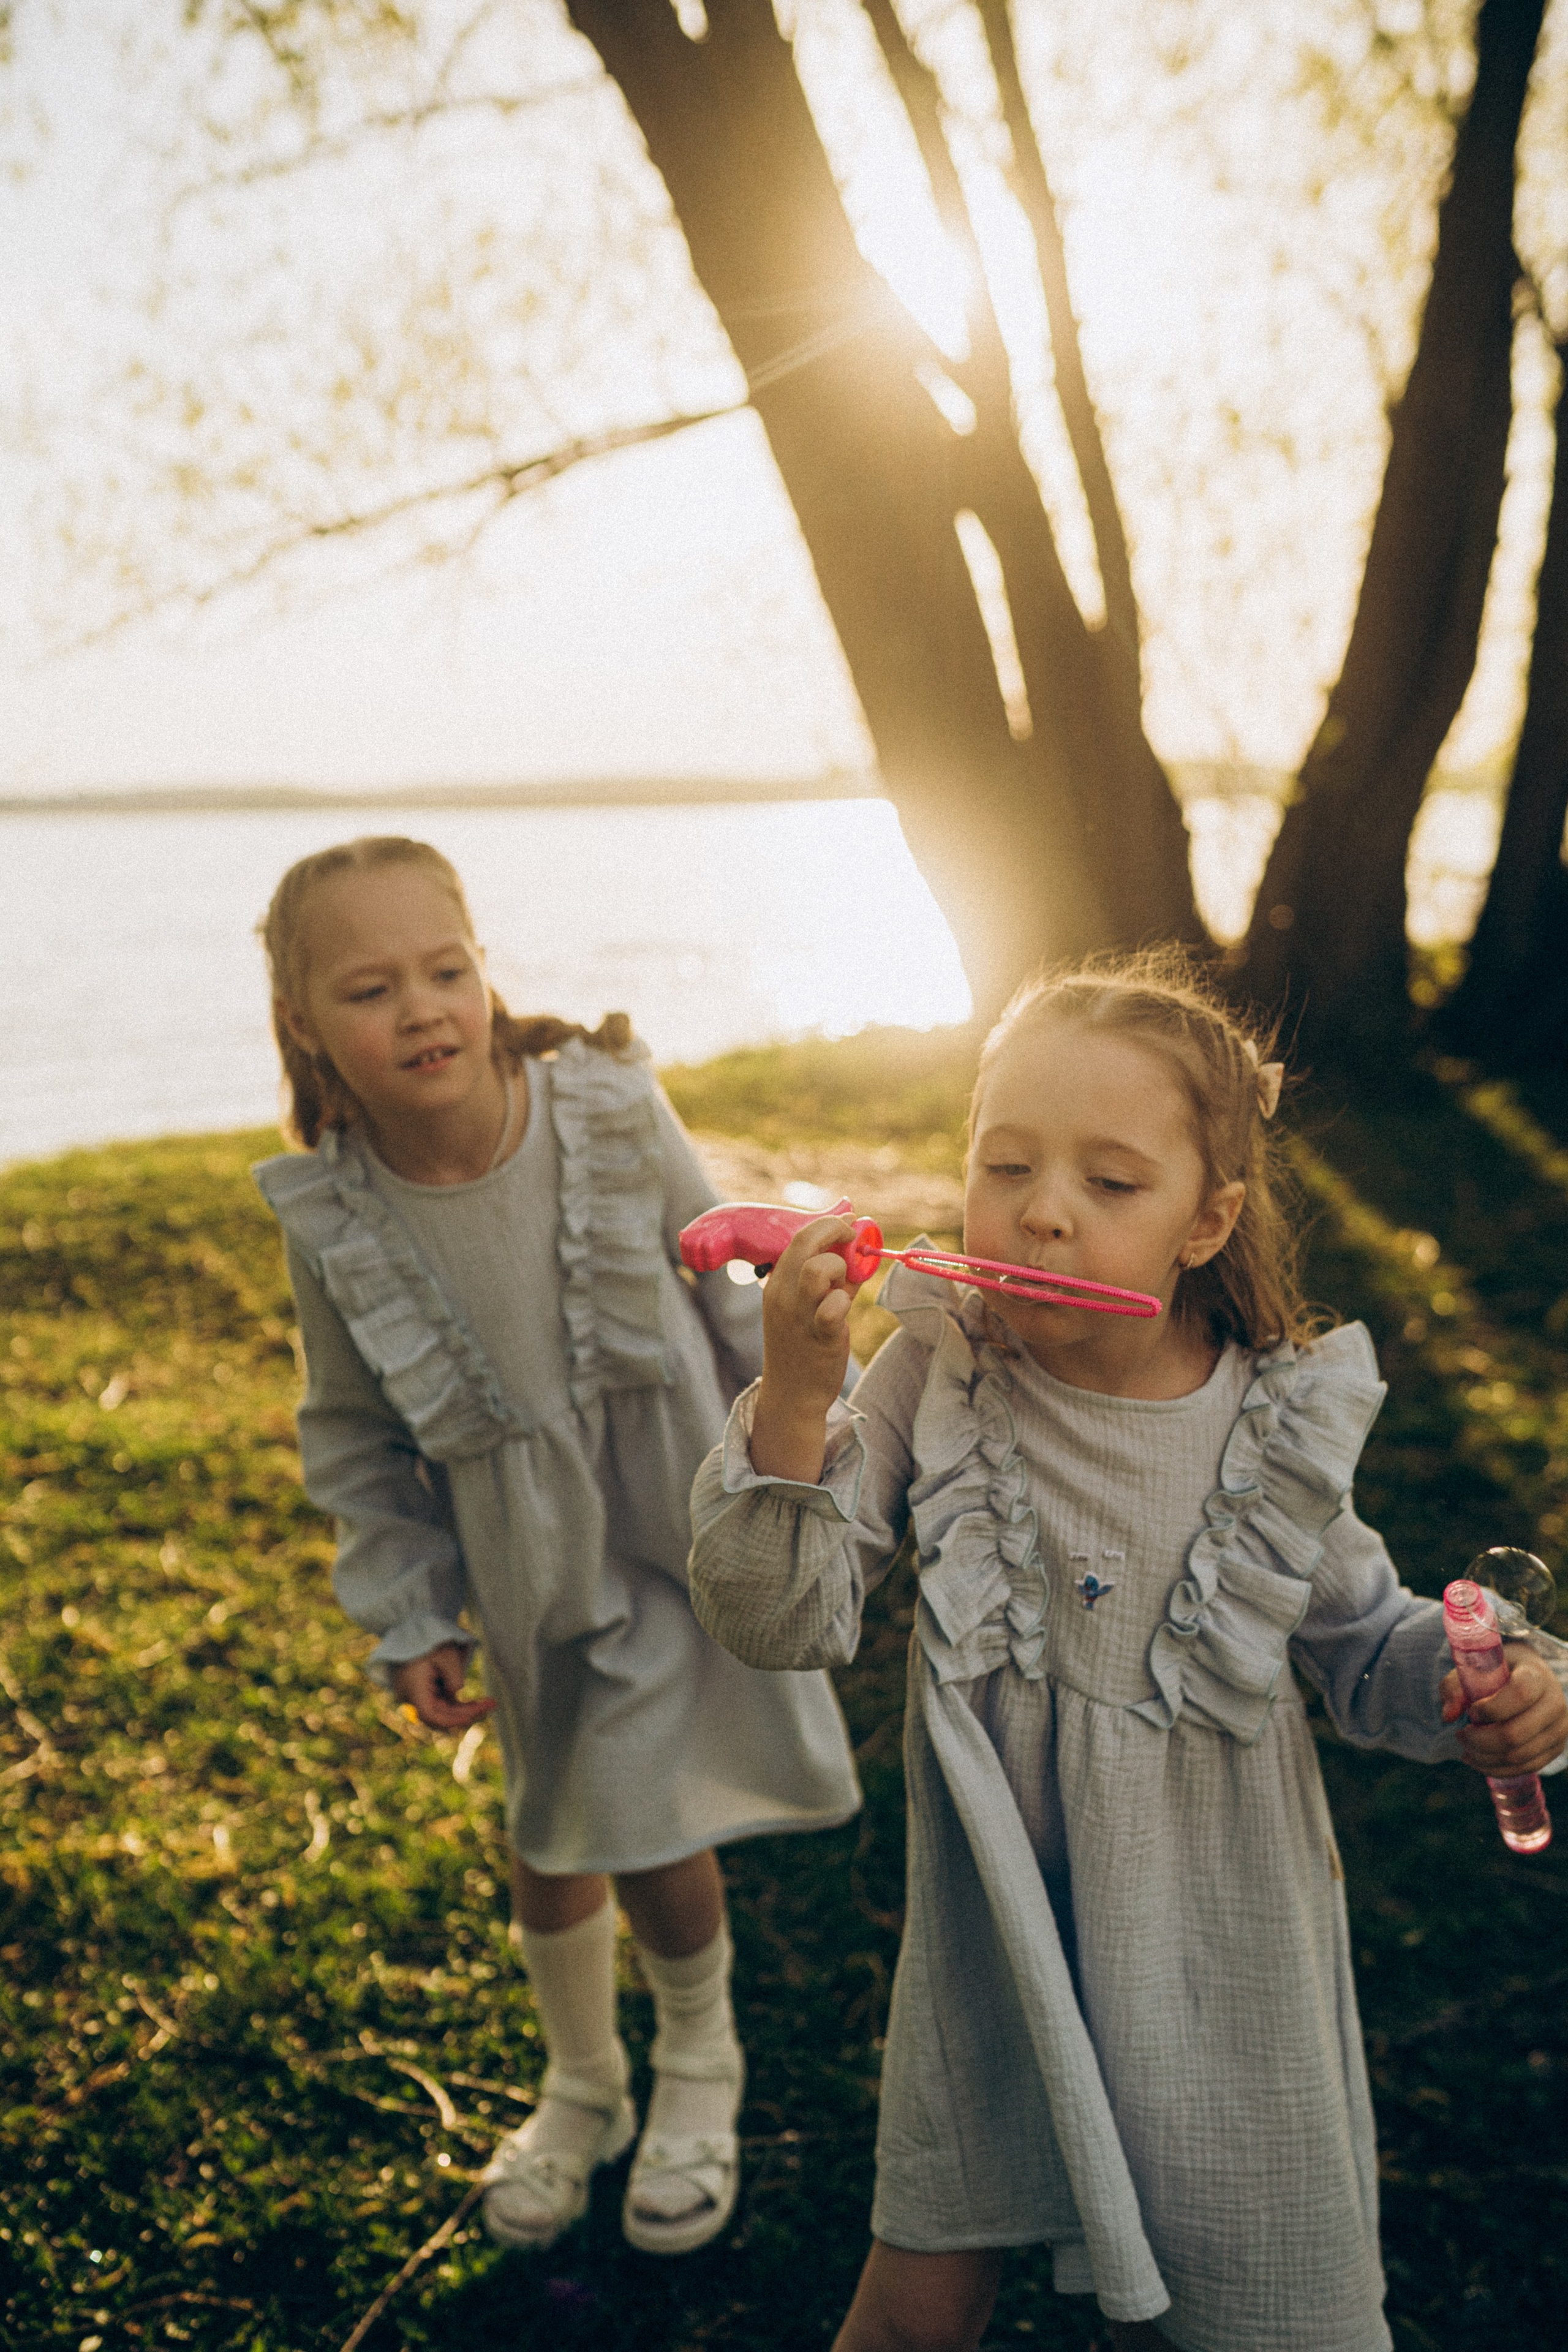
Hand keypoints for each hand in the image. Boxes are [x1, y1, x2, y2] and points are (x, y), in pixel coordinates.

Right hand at [390, 1641, 495, 1732]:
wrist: (415, 1625)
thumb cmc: (429, 1636)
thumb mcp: (446, 1653)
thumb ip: (454, 1676)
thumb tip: (457, 1691)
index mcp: (413, 1687)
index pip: (430, 1714)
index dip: (450, 1720)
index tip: (471, 1717)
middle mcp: (412, 1695)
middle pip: (439, 1715)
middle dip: (465, 1714)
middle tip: (491, 1705)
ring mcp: (419, 1694)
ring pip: (443, 1711)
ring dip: (465, 1710)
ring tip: (489, 1703)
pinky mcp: (426, 1691)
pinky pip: (443, 1703)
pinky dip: (459, 1704)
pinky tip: (478, 1703)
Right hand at [750, 1214, 857, 1483]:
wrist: (792, 1394)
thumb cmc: (804, 1345)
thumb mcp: (808, 1307)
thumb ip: (833, 1279)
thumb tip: (859, 1251)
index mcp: (777, 1283)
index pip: (797, 1237)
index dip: (827, 1222)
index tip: (848, 1222)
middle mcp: (782, 1294)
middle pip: (805, 1242)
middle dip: (835, 1229)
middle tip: (854, 1235)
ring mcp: (798, 1314)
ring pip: (818, 1269)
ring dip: (839, 1267)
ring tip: (843, 1284)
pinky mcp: (818, 1335)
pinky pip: (834, 1306)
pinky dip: (845, 1300)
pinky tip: (844, 1309)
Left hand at [1440, 1645, 1567, 1776]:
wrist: (1527, 1681)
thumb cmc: (1496, 1675)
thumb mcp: (1474, 1671)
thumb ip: (1456, 1688)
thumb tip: (1448, 1716)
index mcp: (1536, 1676)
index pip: (1519, 1694)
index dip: (1490, 1708)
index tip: (1472, 1711)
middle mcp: (1554, 1703)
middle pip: (1515, 1733)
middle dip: (1480, 1740)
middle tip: (1460, 1735)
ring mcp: (1558, 1729)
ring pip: (1519, 1756)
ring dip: (1485, 1758)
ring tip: (1466, 1748)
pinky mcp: (1555, 1750)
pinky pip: (1525, 1768)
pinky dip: (1497, 1768)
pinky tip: (1477, 1760)